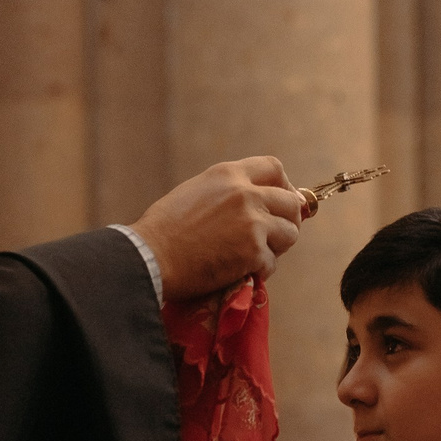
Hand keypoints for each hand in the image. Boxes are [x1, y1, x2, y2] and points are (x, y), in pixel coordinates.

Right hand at [130, 158, 306, 299]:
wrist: (150, 256)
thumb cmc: (163, 229)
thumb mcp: (196, 192)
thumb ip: (227, 192)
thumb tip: (254, 202)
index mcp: (228, 174)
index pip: (274, 168)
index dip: (284, 186)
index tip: (282, 201)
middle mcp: (245, 193)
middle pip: (290, 202)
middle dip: (288, 220)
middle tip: (276, 236)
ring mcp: (252, 222)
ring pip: (290, 233)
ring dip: (277, 247)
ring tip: (256, 256)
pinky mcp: (252, 251)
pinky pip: (271, 263)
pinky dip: (260, 271)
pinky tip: (241, 272)